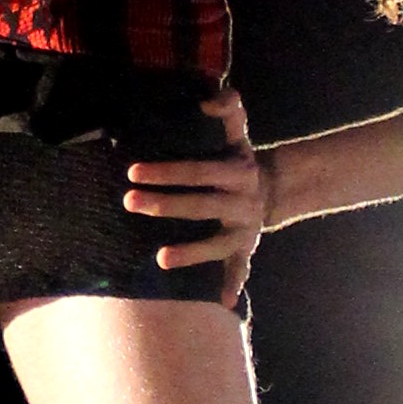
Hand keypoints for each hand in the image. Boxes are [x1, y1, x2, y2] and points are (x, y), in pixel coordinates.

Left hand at [121, 89, 271, 285]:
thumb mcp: (239, 132)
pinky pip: (240, 269)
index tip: (134, 171)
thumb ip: (228, 108)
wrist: (273, 189)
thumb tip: (209, 101)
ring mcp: (244, 230)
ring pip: (217, 245)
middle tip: (130, 202)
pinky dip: (233, 285)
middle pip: (200, 206)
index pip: (196, 171)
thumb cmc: (240, 157)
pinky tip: (223, 302)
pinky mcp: (245, 249)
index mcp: (237, 172)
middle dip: (164, 205)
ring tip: (159, 260)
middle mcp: (241, 203)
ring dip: (191, 254)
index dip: (166, 172)